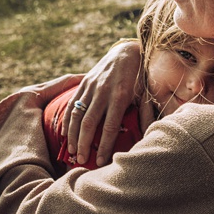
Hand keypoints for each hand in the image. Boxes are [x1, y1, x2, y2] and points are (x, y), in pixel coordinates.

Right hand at [63, 40, 142, 167]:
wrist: (127, 51)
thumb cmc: (141, 76)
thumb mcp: (147, 94)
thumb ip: (146, 115)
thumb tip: (149, 137)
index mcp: (121, 96)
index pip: (110, 126)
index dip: (105, 145)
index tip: (101, 161)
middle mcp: (103, 92)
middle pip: (90, 123)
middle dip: (84, 143)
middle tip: (81, 160)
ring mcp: (91, 87)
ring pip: (77, 114)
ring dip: (73, 134)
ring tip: (71, 151)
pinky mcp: (83, 84)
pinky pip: (72, 104)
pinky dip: (67, 120)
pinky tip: (64, 134)